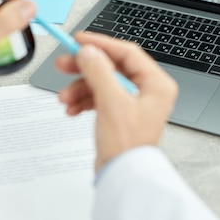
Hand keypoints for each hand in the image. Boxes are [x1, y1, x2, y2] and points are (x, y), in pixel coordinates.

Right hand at [55, 32, 177, 171]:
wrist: (123, 178)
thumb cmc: (127, 147)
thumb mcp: (111, 102)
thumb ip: (98, 71)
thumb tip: (88, 52)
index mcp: (156, 84)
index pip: (126, 52)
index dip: (100, 44)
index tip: (79, 40)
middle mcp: (148, 92)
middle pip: (111, 67)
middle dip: (85, 68)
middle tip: (63, 64)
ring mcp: (133, 104)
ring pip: (102, 83)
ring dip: (80, 88)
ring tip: (64, 98)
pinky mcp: (120, 115)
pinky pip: (99, 98)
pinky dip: (84, 101)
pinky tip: (72, 109)